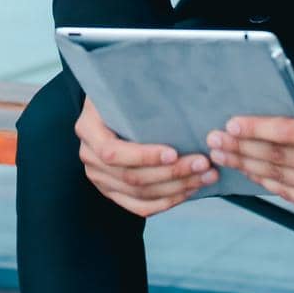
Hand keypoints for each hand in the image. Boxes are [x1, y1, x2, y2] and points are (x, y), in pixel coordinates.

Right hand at [75, 94, 218, 217]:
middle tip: (203, 164)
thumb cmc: (123, 93)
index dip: (144, 156)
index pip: (112, 152)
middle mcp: (89, 157)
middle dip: (172, 173)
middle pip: (131, 177)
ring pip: (140, 195)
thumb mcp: (123, 86)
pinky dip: (166, 203)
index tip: (174, 153)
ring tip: (205, 177)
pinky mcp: (113, 192)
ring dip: (177, 189)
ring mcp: (100, 178)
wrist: (111, 106)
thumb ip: (139, 92)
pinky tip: (188, 192)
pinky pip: (139, 207)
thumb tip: (177, 85)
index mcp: (88, 129)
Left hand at [206, 77, 293, 217]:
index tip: (231, 125)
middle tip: (215, 140)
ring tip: (223, 156)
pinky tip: (248, 170)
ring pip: (281, 178)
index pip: (291, 132)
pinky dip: (265, 183)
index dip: (257, 129)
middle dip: (242, 148)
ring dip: (247, 166)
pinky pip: (291, 194)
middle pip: (280, 157)